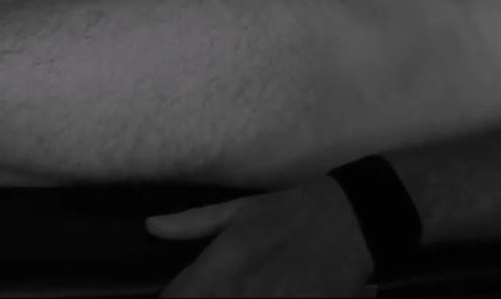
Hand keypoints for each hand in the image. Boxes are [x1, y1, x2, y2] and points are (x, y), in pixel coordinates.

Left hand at [145, 177, 376, 297]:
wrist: (350, 219)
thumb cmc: (290, 211)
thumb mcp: (239, 211)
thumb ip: (192, 223)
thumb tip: (151, 226)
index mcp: (222, 263)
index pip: (177, 297)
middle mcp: (240, 290)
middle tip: (224, 291)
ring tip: (247, 292)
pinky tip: (271, 297)